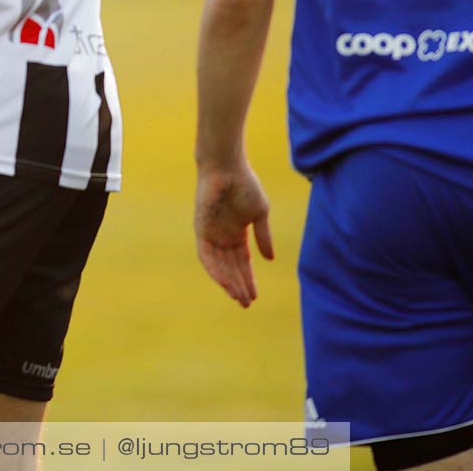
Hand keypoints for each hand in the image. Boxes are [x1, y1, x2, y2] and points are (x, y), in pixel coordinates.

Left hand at [194, 161, 274, 306]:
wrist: (228, 168)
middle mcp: (223, 236)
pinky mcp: (201, 229)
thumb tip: (270, 260)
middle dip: (239, 286)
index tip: (255, 296)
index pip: (243, 262)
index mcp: (237, 233)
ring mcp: (211, 234)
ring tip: (238, 298)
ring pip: (219, 266)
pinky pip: (206, 256)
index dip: (249, 279)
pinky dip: (216, 270)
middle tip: (246, 304)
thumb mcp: (259, 215)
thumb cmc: (245, 185)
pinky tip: (225, 283)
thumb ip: (263, 237)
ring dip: (228, 282)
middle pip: (231, 268)